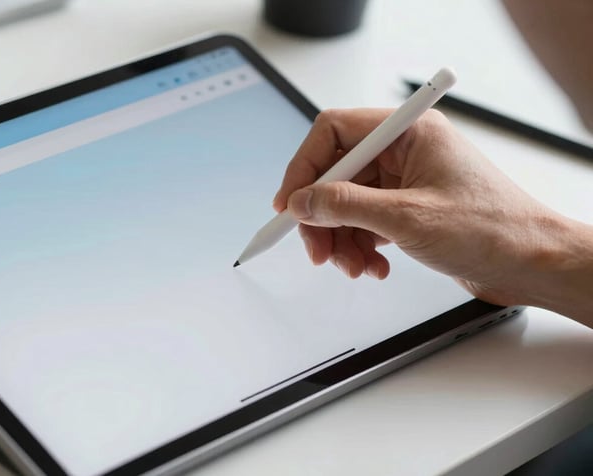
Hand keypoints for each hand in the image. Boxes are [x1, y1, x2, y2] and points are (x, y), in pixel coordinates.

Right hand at [273, 108, 592, 323]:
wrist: (531, 263)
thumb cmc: (491, 229)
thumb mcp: (406, 218)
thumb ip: (346, 206)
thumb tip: (303, 201)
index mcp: (407, 132)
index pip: (334, 132)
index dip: (305, 167)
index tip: (290, 204)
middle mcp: (403, 151)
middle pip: (336, 174)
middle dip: (323, 216)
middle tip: (318, 250)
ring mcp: (405, 180)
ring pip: (346, 203)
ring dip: (342, 239)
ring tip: (354, 266)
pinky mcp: (407, 208)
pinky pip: (364, 222)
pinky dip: (360, 247)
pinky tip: (373, 266)